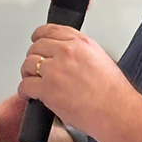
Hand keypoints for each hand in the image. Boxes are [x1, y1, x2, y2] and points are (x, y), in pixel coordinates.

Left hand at [18, 25, 133, 137]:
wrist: (116, 111)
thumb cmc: (113, 92)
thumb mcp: (101, 59)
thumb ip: (81, 52)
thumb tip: (67, 56)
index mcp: (81, 43)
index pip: (51, 30)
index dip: (39, 36)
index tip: (36, 40)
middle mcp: (67, 52)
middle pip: (36, 47)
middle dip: (33, 57)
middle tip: (34, 67)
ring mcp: (55, 69)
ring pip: (28, 64)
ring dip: (27, 73)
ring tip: (31, 81)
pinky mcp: (47, 88)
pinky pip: (26, 85)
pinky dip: (24, 91)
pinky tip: (29, 94)